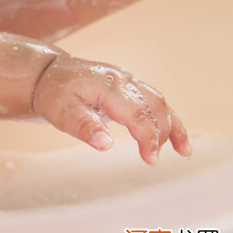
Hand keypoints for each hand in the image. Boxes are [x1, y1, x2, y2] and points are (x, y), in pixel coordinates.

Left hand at [33, 56, 193, 163]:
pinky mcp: (129, 86)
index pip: (137, 113)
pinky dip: (167, 118)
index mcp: (108, 86)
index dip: (148, 137)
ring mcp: (128, 81)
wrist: (48, 73)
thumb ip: (84, 126)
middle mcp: (123, 80)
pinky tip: (177, 139)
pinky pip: (154, 100)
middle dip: (160, 134)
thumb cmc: (55, 93)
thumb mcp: (62, 112)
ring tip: (184, 151)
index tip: (151, 159)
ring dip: (172, 126)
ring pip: (158, 102)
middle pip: (154, 106)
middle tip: (153, 159)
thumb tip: (106, 144)